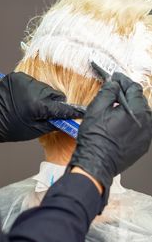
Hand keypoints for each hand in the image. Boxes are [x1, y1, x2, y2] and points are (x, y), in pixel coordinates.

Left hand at [0, 72, 84, 142]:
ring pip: (44, 87)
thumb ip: (54, 122)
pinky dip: (32, 89)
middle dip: (53, 103)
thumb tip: (68, 118)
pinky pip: (33, 82)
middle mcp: (31, 90)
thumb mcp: (37, 130)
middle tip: (45, 111)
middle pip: (53, 94)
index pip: (60, 106)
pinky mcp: (16, 76)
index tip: (81, 111)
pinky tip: (25, 97)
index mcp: (37, 105)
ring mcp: (23, 81)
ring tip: (32, 105)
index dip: (71, 110)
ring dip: (42, 95)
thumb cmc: (13, 128)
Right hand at [68, 72, 151, 191]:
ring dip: (130, 110)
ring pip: (141, 116)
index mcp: (137, 112)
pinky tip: (119, 125)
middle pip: (140, 102)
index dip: (124, 81)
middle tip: (114, 93)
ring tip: (116, 109)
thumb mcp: (97, 108)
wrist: (95, 163)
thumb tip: (114, 84)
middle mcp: (147, 124)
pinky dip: (132, 124)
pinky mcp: (142, 146)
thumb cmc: (95, 138)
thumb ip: (108, 91)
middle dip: (127, 95)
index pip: (134, 88)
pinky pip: (140, 129)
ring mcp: (146, 137)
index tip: (117, 79)